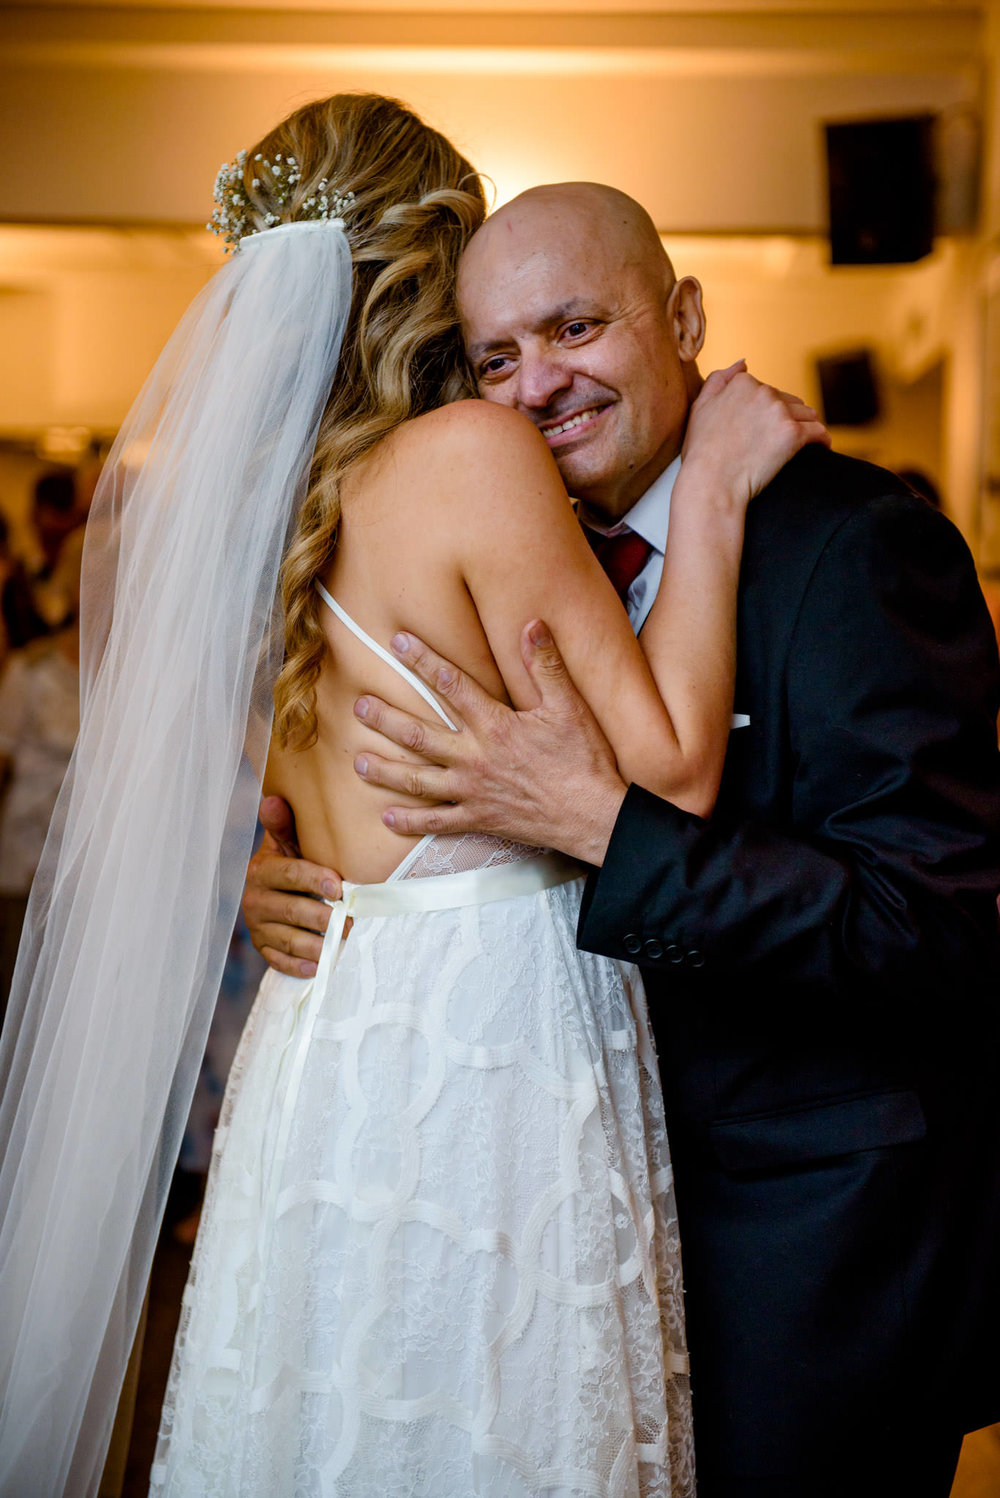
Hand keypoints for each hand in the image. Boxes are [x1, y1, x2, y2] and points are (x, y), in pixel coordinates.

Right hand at [242, 796, 341, 977]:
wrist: (273, 890)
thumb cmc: (292, 860)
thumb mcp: (288, 841)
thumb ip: (284, 824)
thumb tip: (274, 800)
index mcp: (262, 870)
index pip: (289, 875)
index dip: (313, 880)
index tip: (339, 887)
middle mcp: (255, 900)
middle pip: (293, 911)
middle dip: (323, 918)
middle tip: (351, 923)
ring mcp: (257, 927)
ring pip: (289, 940)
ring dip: (317, 946)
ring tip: (342, 945)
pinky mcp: (263, 949)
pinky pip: (280, 962)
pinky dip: (300, 966)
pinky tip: (319, 967)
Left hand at [354, 621, 628, 865]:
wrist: (594, 816)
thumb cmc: (584, 760)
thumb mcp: (570, 706)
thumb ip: (546, 665)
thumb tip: (532, 624)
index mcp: (496, 725)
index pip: (450, 684)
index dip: (421, 660)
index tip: (396, 642)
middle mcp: (476, 758)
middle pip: (420, 735)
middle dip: (386, 719)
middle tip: (358, 706)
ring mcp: (473, 791)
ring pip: (418, 780)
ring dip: (385, 770)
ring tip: (358, 761)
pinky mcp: (480, 819)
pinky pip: (438, 823)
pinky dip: (411, 822)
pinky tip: (387, 817)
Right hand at [681, 360, 829, 505]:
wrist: (710, 483)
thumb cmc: (701, 452)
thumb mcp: (700, 407)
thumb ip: (719, 379)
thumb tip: (743, 363)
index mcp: (742, 384)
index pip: (768, 391)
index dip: (767, 410)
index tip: (764, 427)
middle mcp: (763, 392)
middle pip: (789, 401)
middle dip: (786, 417)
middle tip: (777, 441)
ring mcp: (779, 412)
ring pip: (807, 414)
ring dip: (805, 426)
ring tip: (801, 444)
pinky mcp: (793, 434)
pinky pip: (819, 432)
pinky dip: (822, 440)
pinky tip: (821, 447)